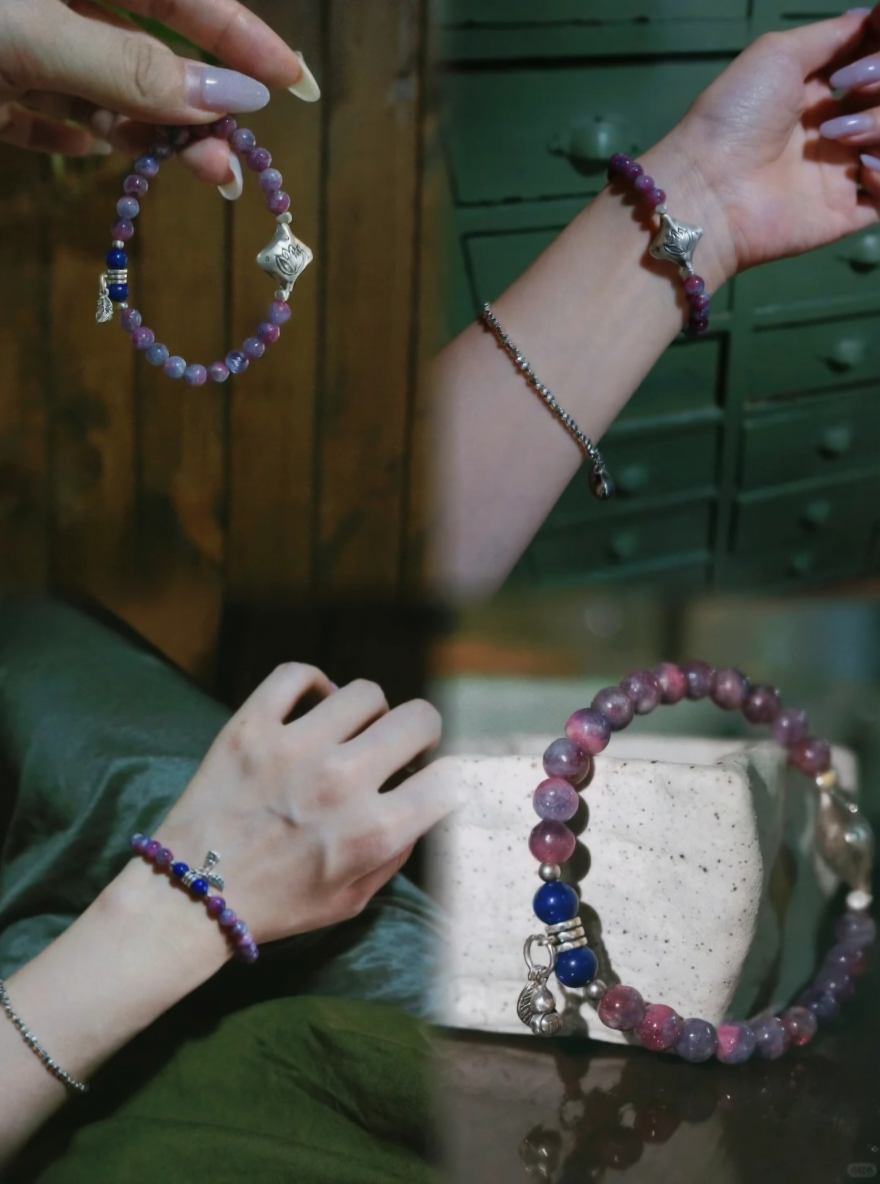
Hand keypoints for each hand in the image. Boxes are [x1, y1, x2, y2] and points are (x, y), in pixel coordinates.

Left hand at [0, 0, 318, 188]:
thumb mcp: (35, 34)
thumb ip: (130, 67)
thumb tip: (232, 97)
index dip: (241, 37)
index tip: (295, 84)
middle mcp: (54, 1)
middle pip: (146, 50)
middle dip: (196, 107)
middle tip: (232, 165)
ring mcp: (19, 45)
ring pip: (101, 89)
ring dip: (145, 133)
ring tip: (195, 173)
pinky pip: (39, 114)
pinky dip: (65, 136)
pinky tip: (85, 149)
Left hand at [150, 663, 452, 946]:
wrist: (192, 897)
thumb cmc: (276, 905)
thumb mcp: (353, 899)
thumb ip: (396, 852)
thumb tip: (422, 803)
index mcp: (373, 831)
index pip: (446, 778)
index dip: (445, 776)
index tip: (427, 779)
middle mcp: (342, 781)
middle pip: (418, 719)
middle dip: (419, 734)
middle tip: (397, 748)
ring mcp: (295, 747)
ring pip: (365, 692)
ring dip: (366, 712)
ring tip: (349, 731)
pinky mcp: (251, 725)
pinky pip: (297, 674)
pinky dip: (313, 683)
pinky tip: (313, 705)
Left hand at [652, 10, 879, 288]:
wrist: (710, 188)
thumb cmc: (735, 117)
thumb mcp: (778, 54)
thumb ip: (830, 36)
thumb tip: (870, 18)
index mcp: (818, 94)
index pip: (872, 68)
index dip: (877, 58)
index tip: (861, 56)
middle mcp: (834, 131)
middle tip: (851, 92)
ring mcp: (839, 174)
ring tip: (842, 138)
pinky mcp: (842, 213)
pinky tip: (862, 170)